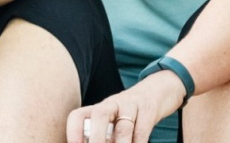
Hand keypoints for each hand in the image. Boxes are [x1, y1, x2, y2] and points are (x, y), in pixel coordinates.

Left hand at [65, 73, 185, 142]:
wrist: (156, 92)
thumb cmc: (128, 115)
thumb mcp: (113, 121)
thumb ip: (102, 134)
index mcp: (99, 108)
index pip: (79, 115)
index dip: (73, 131)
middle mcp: (112, 104)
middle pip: (100, 115)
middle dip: (96, 137)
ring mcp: (131, 105)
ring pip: (124, 126)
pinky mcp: (148, 110)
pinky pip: (142, 130)